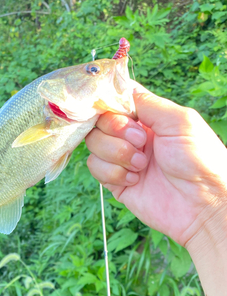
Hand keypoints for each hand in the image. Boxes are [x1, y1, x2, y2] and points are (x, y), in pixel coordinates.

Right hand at [85, 86, 226, 249]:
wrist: (201, 204)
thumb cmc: (199, 159)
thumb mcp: (179, 120)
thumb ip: (146, 102)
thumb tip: (116, 91)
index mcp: (148, 116)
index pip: (115, 99)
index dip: (107, 100)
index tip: (111, 107)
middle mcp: (132, 134)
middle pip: (99, 120)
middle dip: (116, 130)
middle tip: (141, 142)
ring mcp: (122, 157)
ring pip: (94, 143)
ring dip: (116, 153)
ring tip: (142, 166)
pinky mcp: (115, 181)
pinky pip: (95, 167)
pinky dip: (113, 173)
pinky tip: (135, 180)